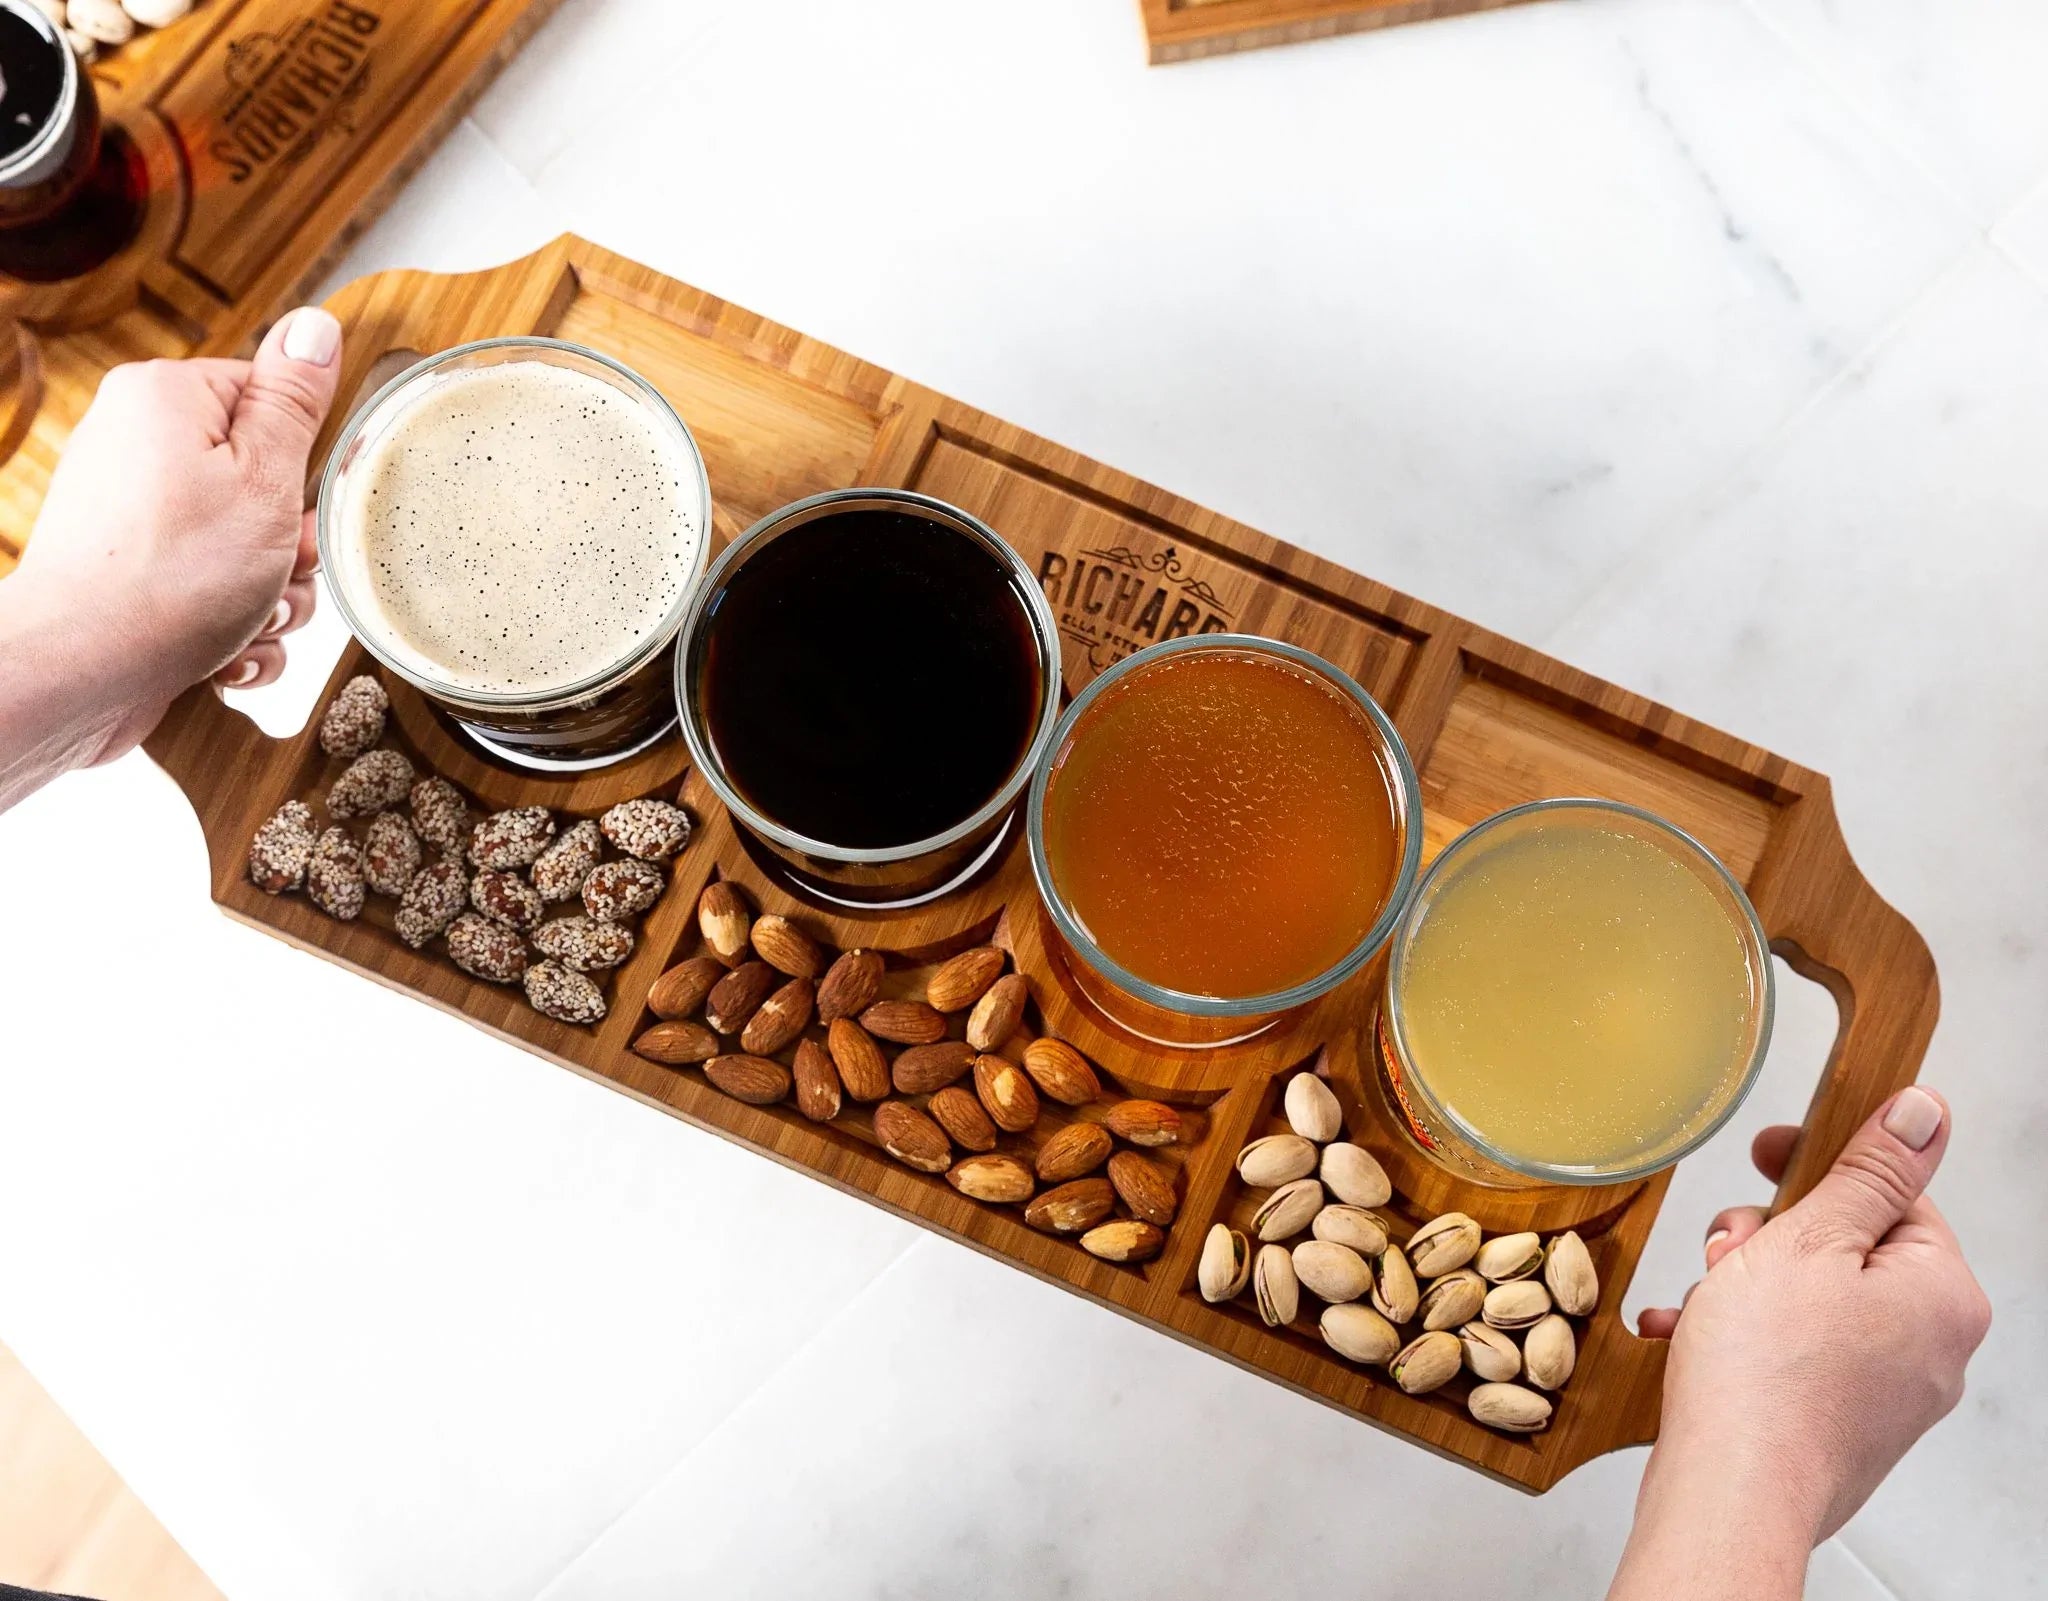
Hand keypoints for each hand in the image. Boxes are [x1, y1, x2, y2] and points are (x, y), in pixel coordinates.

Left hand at [0, 307, 341, 801]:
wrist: (83, 673)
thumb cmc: (171, 578)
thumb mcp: (263, 478)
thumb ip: (293, 401)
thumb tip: (314, 326)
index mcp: (167, 400)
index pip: (272, 404)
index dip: (304, 467)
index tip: (302, 512)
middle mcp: (138, 446)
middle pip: (264, 485)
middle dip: (289, 550)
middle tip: (277, 575)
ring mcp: (130, 514)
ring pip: (246, 549)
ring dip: (270, 600)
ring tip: (247, 622)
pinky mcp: (130, 573)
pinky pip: (210, 591)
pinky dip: (232, 629)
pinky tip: (225, 655)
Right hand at [1610, 1087, 1989, 1599]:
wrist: (1730, 1495)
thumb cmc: (1766, 1376)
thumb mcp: (1809, 1239)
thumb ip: (1869, 1171)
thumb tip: (1923, 1113)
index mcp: (1941, 1295)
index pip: (1892, 1194)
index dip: (1820, 1166)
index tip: (1768, 1152)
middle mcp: (1929, 1349)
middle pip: (1846, 1247)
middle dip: (1770, 1237)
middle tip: (1726, 1249)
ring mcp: (1884, 1395)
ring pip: (1809, 1301)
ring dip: (1743, 1287)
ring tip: (1704, 1302)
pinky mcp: (1836, 1427)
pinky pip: (1789, 1356)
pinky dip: (1739, 1339)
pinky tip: (1688, 1338)